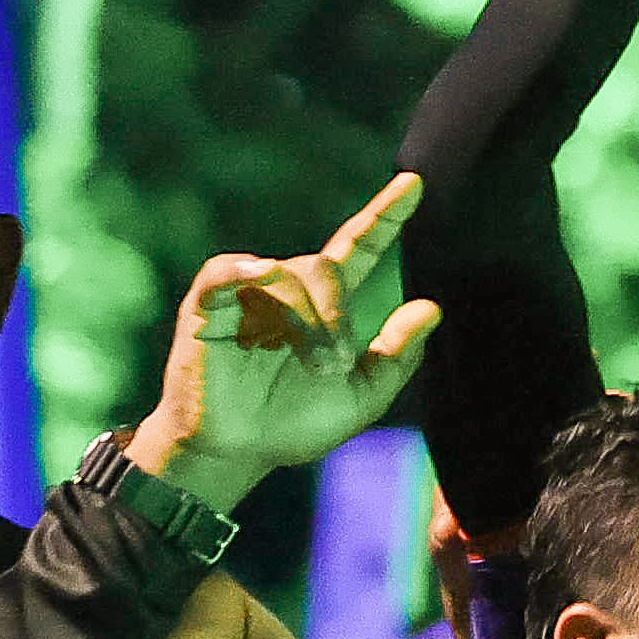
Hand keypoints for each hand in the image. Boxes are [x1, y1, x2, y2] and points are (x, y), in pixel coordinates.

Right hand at [126, 172, 443, 517]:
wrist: (238, 455)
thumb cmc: (295, 425)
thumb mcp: (363, 396)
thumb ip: (398, 355)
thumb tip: (431, 307)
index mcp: (326, 305)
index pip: (359, 246)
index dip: (385, 215)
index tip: (415, 183)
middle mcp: (288, 290)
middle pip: (326, 267)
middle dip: (336, 314)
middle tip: (335, 365)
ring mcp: (246, 294)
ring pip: (286, 275)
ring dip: (306, 320)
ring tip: (314, 365)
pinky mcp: (207, 305)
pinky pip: (226, 272)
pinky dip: (247, 272)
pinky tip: (262, 278)